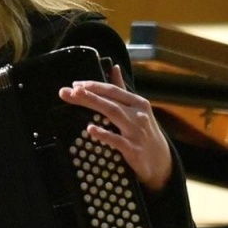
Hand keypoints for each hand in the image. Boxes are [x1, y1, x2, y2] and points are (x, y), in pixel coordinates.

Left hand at [58, 65, 172, 190]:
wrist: (159, 160)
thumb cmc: (143, 130)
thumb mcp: (136, 108)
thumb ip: (122, 89)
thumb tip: (113, 67)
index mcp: (137, 102)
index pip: (113, 90)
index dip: (94, 86)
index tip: (75, 84)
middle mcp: (138, 114)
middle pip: (110, 101)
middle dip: (88, 94)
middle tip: (67, 91)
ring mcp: (136, 132)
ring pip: (113, 114)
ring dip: (94, 104)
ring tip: (76, 98)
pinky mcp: (133, 149)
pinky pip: (117, 140)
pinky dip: (104, 134)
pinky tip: (90, 129)